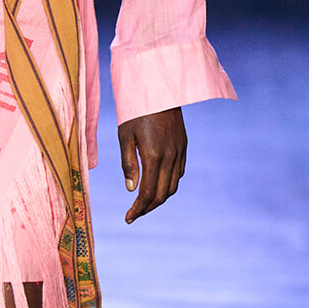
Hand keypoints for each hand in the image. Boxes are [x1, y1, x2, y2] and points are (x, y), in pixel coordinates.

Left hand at [119, 109, 186, 223]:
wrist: (159, 88)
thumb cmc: (136, 110)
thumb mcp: (125, 135)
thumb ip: (128, 163)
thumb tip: (131, 190)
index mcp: (154, 156)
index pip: (148, 193)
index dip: (138, 209)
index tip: (128, 218)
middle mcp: (170, 157)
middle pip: (162, 194)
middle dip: (148, 208)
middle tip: (134, 214)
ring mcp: (179, 152)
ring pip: (173, 186)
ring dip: (159, 199)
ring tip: (144, 204)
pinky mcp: (183, 146)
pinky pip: (179, 173)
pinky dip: (168, 185)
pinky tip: (157, 185)